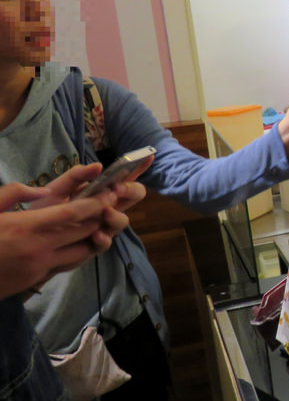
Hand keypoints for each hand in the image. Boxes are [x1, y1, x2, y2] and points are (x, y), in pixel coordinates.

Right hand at [0, 180, 122, 298]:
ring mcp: (39, 266)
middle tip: (113, 205)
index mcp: (24, 226)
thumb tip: (43, 190)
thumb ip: (13, 193)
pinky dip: (79, 252)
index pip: (72, 213)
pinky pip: (68, 264)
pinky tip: (82, 242)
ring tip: (103, 223)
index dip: (95, 203)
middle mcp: (38, 248)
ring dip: (95, 237)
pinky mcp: (37, 279)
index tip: (108, 194)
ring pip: (82, 252)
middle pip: (83, 231)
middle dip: (101, 217)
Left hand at [33, 163, 147, 247]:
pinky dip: (103, 238)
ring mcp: (103, 226)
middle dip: (131, 190)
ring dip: (117, 215)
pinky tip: (96, 234)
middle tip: (117, 188)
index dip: (138, 167)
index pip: (126, 178)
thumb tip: (98, 165)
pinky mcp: (94, 244)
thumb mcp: (57, 188)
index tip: (148, 156)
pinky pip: (106, 243)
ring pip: (123, 220)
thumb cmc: (46, 210)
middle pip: (134, 196)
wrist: (29, 237)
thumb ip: (76, 175)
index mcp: (102, 192)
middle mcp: (108, 207)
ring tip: (104, 212)